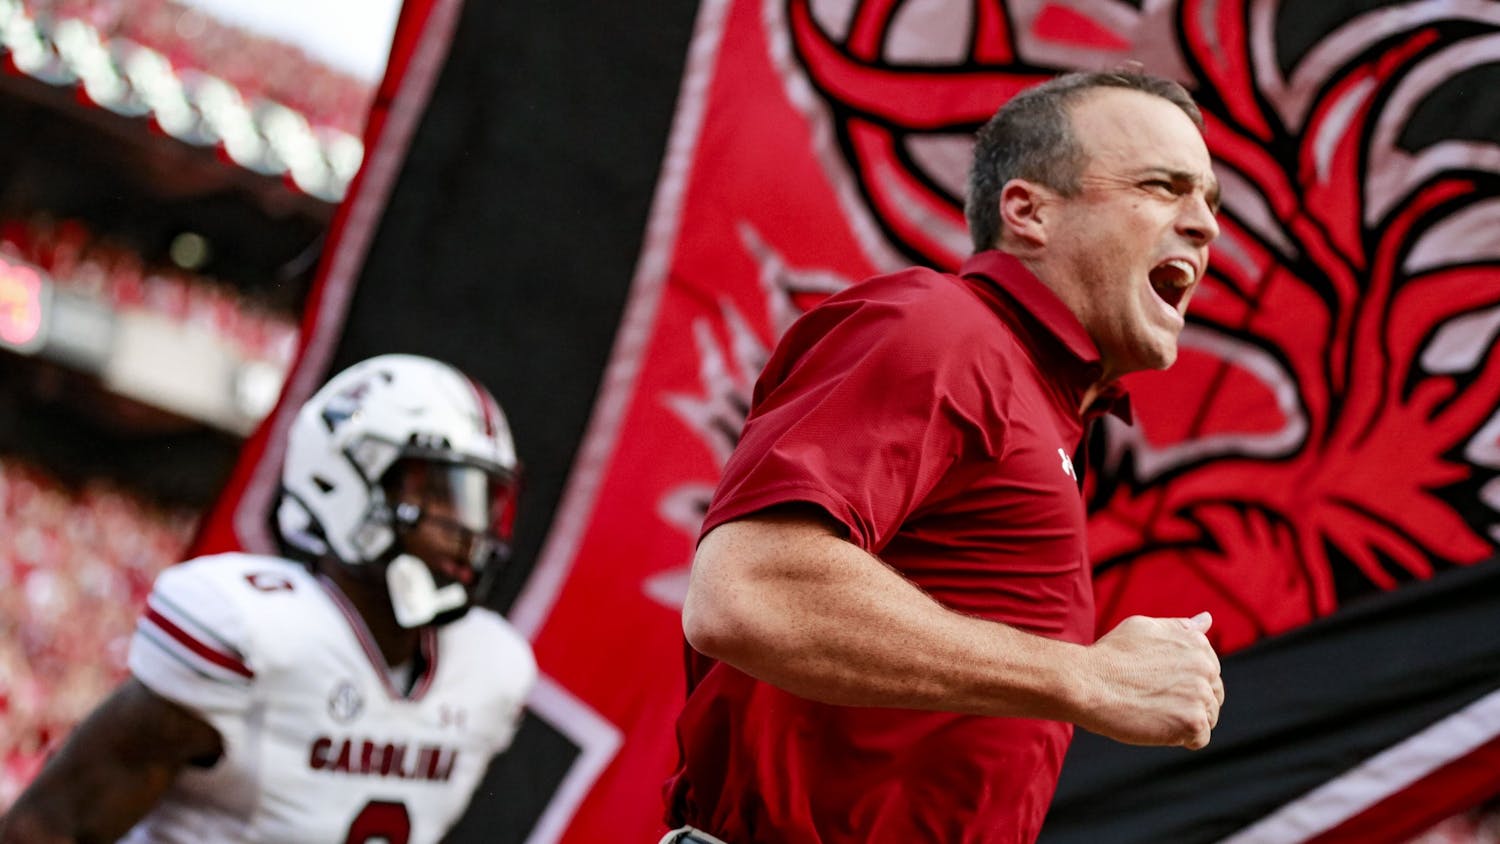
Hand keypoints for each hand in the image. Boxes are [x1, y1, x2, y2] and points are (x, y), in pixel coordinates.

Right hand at [1075, 612, 1223, 749]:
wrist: (1087, 683)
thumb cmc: (1110, 655)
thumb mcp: (1144, 628)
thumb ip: (1180, 627)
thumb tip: (1207, 620)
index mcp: (1196, 643)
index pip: (1210, 672)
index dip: (1184, 682)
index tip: (1159, 684)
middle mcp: (1205, 666)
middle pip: (1213, 696)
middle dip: (1188, 702)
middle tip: (1153, 700)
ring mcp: (1200, 695)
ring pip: (1208, 718)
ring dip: (1184, 720)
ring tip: (1153, 712)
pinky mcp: (1192, 722)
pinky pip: (1199, 739)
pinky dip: (1179, 738)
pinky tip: (1156, 726)